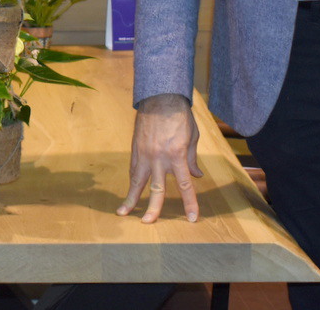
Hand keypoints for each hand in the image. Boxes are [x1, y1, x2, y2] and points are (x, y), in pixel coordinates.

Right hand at [117, 93, 202, 222]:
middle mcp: (160, 158)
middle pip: (156, 189)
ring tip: (123, 213)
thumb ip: (192, 158)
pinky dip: (132, 181)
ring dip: (130, 198)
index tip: (192, 219)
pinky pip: (133, 169)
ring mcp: (145, 154)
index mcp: (177, 155)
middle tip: (148, 223)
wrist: (160, 98)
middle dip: (153, 208)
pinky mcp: (136, 149)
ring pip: (137, 182)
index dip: (190, 203)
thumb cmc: (180, 116)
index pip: (185, 185)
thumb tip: (196, 175)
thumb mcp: (192, 137)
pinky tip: (129, 191)